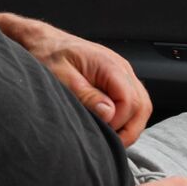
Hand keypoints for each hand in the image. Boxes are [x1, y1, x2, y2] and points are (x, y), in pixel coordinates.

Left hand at [0, 13, 151, 146]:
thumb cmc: (48, 56)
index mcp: (109, 65)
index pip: (130, 100)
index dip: (118, 122)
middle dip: (129, 129)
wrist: (44, 41)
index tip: (101, 131)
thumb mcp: (60, 77)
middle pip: (142, 105)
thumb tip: (109, 114)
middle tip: (110, 144)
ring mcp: (122, 73)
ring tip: (111, 138)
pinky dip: (127, 118)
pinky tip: (111, 126)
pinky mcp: (118, 79)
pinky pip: (133, 101)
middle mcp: (121, 68)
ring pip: (141, 105)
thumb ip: (86, 95)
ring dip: (130, 125)